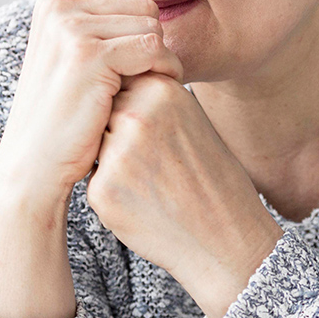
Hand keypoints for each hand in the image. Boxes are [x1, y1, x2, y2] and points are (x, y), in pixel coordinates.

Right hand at [0, 0, 183, 199]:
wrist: (34, 163)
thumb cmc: (64, 113)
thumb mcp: (75, 55)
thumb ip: (103, 21)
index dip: (144, 25)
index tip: (137, 60)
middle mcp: (58, 5)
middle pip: (145, 3)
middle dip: (154, 39)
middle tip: (146, 76)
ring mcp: (70, 27)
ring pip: (152, 25)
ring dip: (160, 58)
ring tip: (145, 87)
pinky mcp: (88, 54)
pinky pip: (154, 48)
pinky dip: (163, 71)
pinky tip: (152, 94)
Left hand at [86, 72, 283, 317]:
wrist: (226, 236)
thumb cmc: (208, 176)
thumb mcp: (189, 118)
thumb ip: (151, 98)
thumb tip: (107, 82)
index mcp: (161, 90)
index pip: (118, 86)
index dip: (132, 114)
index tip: (156, 136)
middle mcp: (136, 116)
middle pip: (102, 116)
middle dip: (117, 137)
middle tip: (155, 163)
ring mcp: (117, 153)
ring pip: (95, 147)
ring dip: (111, 163)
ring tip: (151, 182)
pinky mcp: (102, 190)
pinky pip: (92, 181)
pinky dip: (112, 194)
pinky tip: (144, 204)